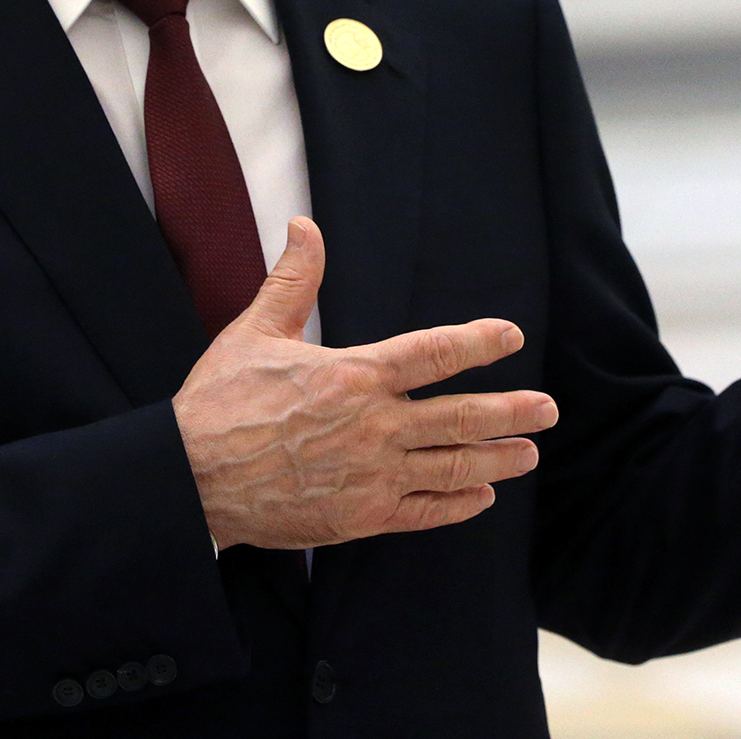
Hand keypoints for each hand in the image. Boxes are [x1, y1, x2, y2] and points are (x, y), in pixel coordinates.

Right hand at [172, 218, 558, 551]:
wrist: (192, 479)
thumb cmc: (220, 402)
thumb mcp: (255, 330)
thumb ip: (293, 279)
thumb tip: (304, 225)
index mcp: (355, 374)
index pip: (434, 352)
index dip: (479, 342)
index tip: (511, 336)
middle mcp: (374, 426)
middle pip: (461, 416)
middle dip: (511, 411)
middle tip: (548, 409)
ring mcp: (372, 475)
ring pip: (452, 467)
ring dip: (497, 459)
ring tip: (529, 454)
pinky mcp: (361, 516)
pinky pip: (424, 512)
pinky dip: (457, 505)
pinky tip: (480, 498)